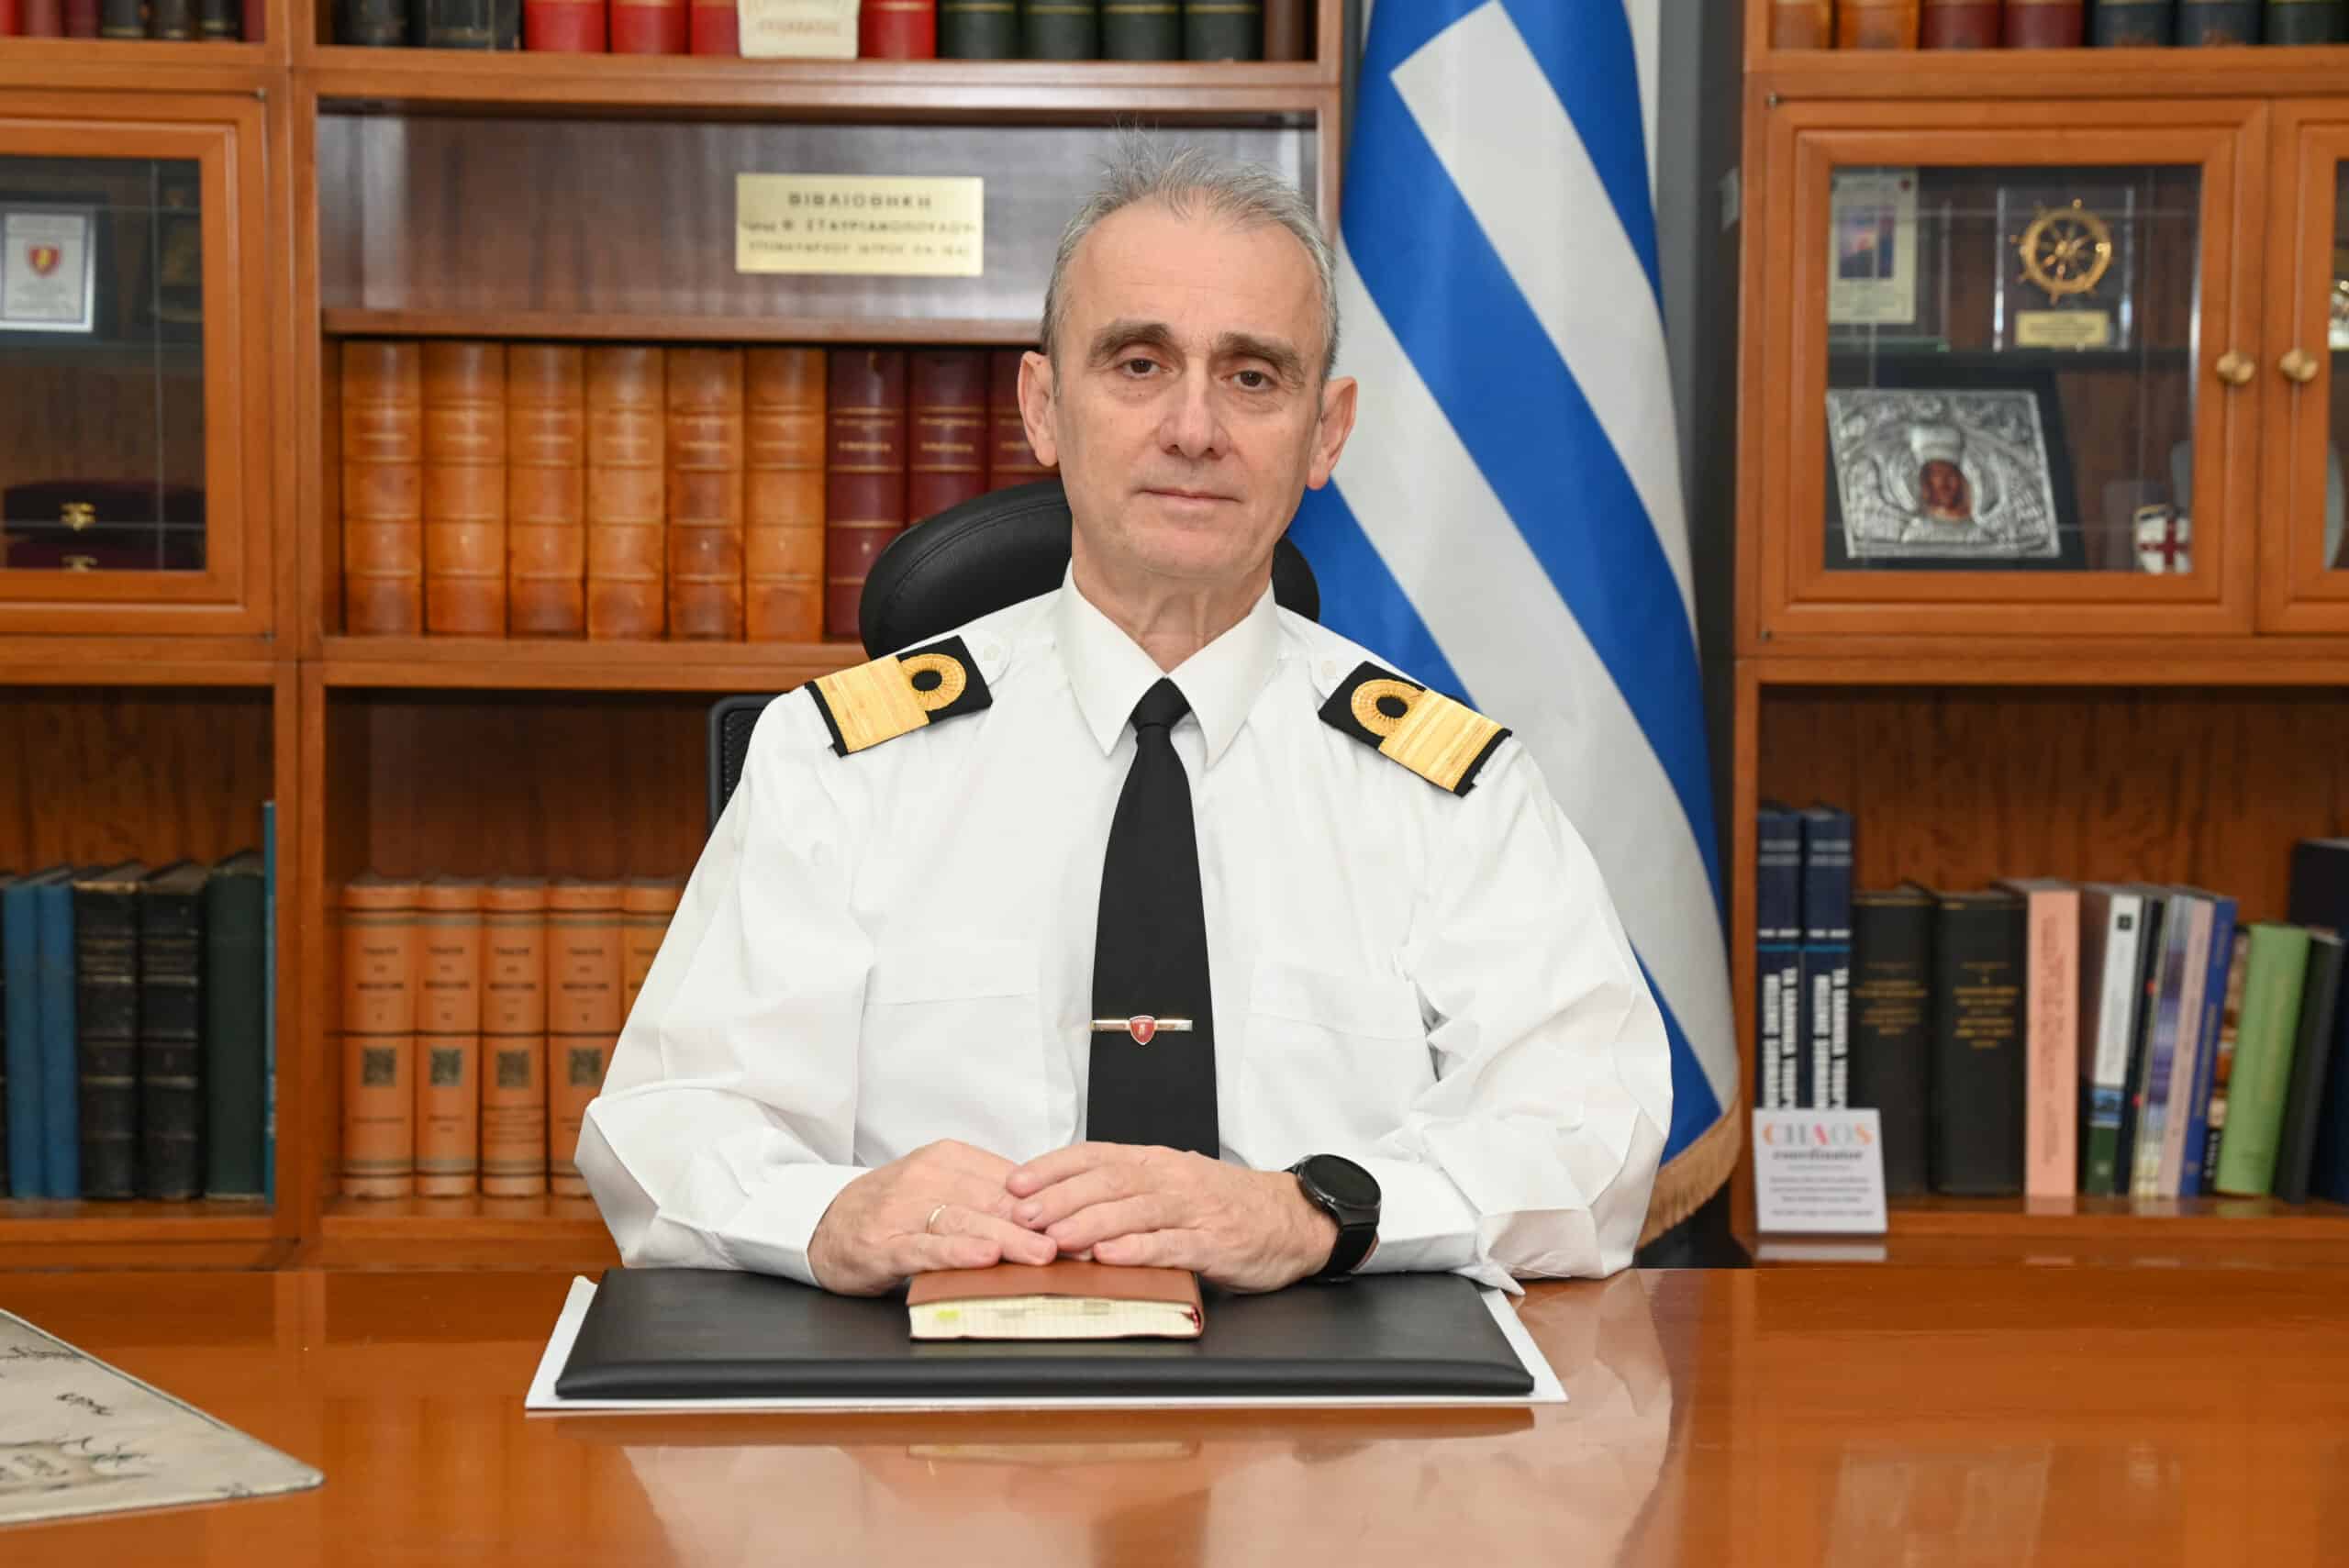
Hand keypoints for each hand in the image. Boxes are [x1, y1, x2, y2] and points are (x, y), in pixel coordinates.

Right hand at [807, 1139, 1056, 1295]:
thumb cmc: (893, 1209)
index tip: (1082, 1224)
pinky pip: (924, 1246)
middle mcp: (926, 1177)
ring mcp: (902, 1210)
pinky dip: (955, 1252)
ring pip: (963, 1220)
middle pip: (992, 1200)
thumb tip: (1052, 1216)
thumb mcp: (942, 1189)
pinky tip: (981, 1257)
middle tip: (1073, 1243)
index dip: (1049, 1204)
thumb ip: (988, 1197)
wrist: (823, 1223)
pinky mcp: (882, 1242)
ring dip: (1006, 1238)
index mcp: (948, 1158)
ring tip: (1040, 1254)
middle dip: (1037, 1224)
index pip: (1010, 1180)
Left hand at [1005, 1143, 1338, 1292]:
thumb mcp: (1171, 1186)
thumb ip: (1124, 1191)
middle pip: (1107, 1181)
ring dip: (1089, 1223)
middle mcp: (1170, 1179)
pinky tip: (1109, 1257)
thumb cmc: (1223, 1205)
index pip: (1094, 1155)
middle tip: (1020, 1214)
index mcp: (1155, 1163)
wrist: (1291, 1219)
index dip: (1052, 1168)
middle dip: (1059, 1197)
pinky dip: (1137, 1250)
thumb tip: (1058, 1205)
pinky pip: (1170, 1244)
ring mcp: (1193, 1210)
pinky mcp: (1214, 1243)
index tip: (1014, 1182)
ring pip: (1134, 1210)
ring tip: (1053, 1237)